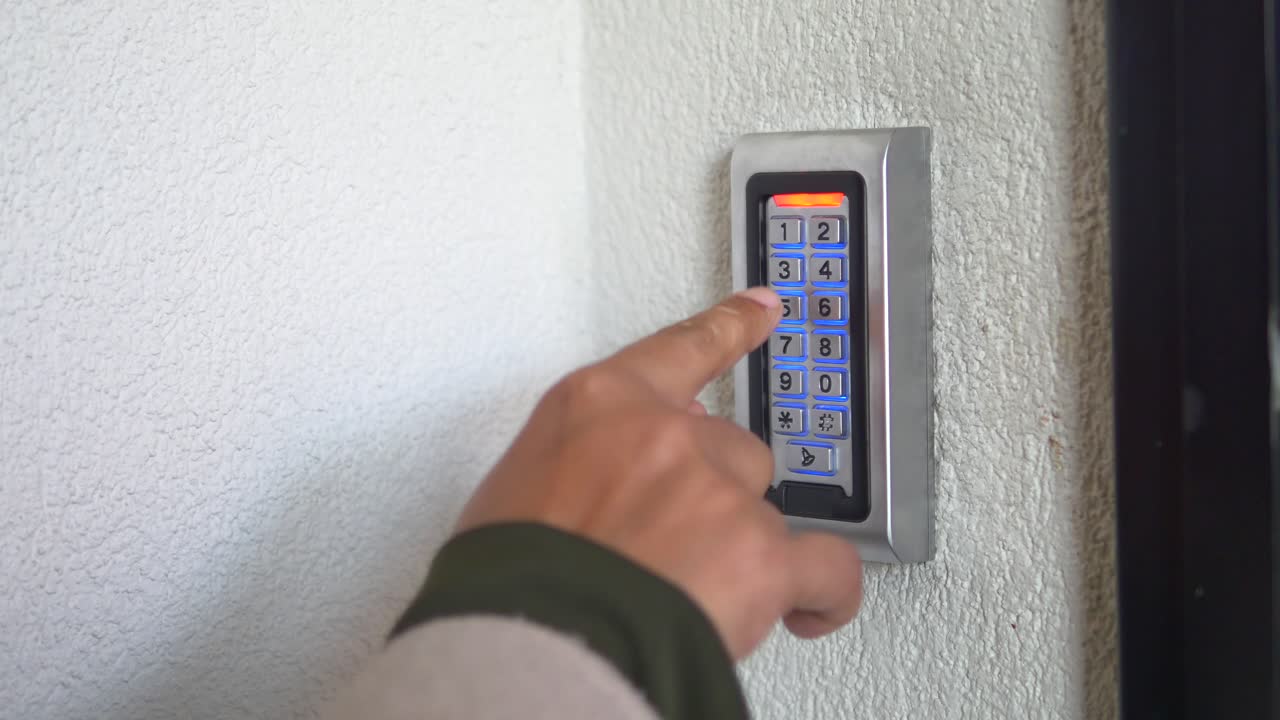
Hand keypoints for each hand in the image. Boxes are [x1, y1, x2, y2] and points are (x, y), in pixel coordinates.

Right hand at [456, 288, 862, 659]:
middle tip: (671, 546)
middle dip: (709, 494)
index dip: (731, 327)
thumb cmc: (510, 580)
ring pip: (763, 507)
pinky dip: (823, 591)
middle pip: (728, 446)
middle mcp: (665, 433)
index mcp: (600, 404)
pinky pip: (826, 564)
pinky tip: (809, 608)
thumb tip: (618, 475)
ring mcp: (718, 490)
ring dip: (739, 548)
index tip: (762, 308)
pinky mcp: (762, 553)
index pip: (680, 351)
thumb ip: (579, 462)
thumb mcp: (514, 491)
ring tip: (692, 597)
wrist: (533, 643)